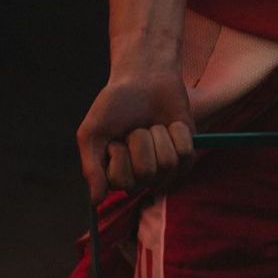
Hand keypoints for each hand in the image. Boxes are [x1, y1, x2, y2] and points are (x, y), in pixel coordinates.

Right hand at [77, 69, 195, 203]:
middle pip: (146, 173)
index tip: (115, 137)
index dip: (118, 155)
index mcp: (117, 174)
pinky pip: (186, 153)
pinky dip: (178, 132)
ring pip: (167, 163)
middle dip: (140, 141)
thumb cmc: (116, 102)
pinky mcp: (185, 153)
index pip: (121, 181)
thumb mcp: (93, 131)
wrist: (146, 76)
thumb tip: (95, 201)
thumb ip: (91, 167)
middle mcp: (142, 175)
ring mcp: (165, 166)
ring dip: (159, 135)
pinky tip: (170, 123)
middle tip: (136, 126)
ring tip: (152, 123)